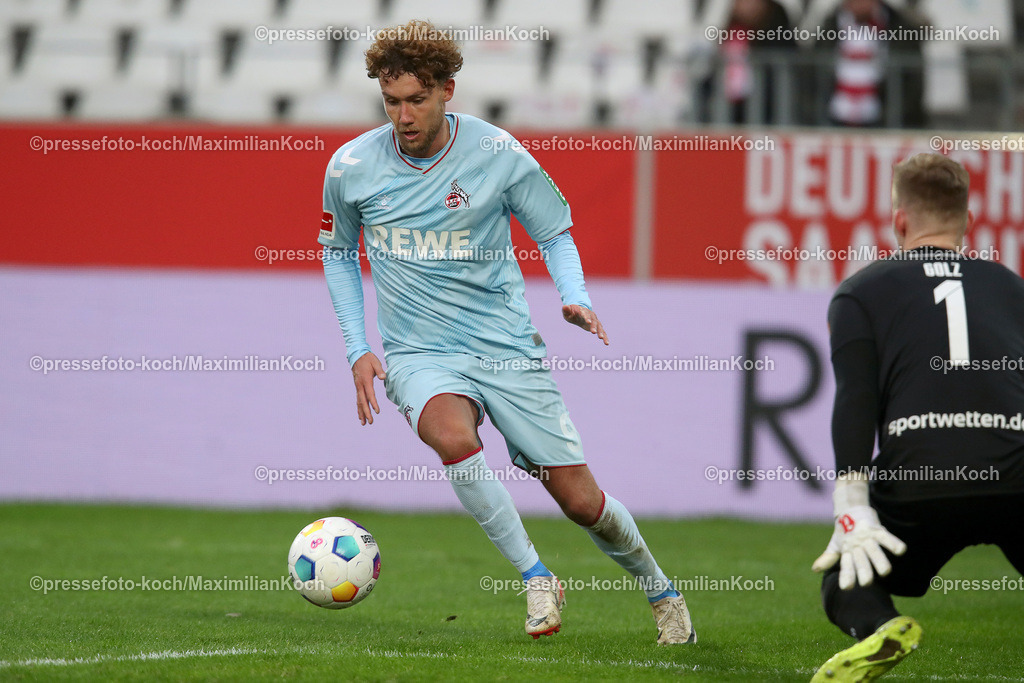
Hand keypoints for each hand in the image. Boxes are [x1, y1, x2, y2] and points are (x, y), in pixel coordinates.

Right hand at [351, 352, 385, 425]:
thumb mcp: (376, 362)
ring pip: (359, 402)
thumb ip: (380, 370)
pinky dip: (359, 407)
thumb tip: (384, 377)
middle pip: (363, 401)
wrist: (357, 355)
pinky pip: (358, 399)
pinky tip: (360, 414)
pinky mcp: (357, 387)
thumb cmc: (368, 359)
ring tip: (363, 423)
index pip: (370, 394)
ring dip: (361, 413)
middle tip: (370, 422)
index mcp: (366, 380)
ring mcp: (358, 387)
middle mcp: (360, 385)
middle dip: (366, 412)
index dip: (373, 403)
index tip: (377, 411)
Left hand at [562, 304, 608, 344]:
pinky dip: (605, 337)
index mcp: (583, 311)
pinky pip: (602, 331)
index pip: (586, 314)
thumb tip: (565, 307)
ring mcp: (595, 320)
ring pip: (599, 326)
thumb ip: (566, 310)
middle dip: (594, 326)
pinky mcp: (597, 326)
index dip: (587, 317)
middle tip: (593, 332)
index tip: (588, 322)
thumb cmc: (571, 312)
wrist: (578, 312)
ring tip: (601, 338)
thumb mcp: (567, 311)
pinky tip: (606, 343)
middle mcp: (591, 315)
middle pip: (594, 321)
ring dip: (601, 332)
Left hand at [812, 474, 906, 588]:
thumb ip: (828, 558)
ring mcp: (866, 537)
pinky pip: (886, 537)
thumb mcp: (836, 544)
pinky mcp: (876, 529)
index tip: (846, 587)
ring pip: (875, 551)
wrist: (850, 508)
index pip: (846, 567)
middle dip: (864, 572)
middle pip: (861, 562)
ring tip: (885, 571)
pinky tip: (900, 551)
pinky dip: (893, 543)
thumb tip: (814, 569)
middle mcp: (856, 546)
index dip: (847, 577)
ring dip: (879, 561)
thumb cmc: (844, 532)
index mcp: (846, 552)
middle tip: (866, 583)